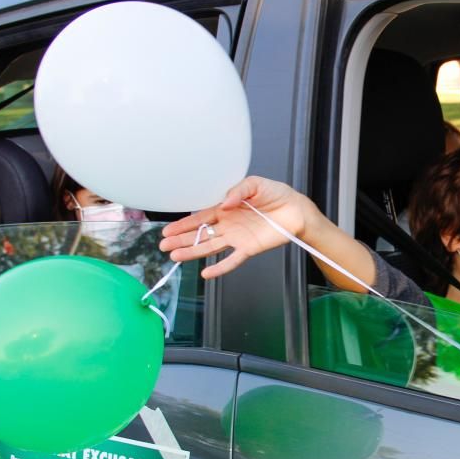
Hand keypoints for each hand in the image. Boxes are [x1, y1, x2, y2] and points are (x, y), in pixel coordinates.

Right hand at [159, 176, 315, 278]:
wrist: (296, 209)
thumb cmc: (276, 194)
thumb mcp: (255, 184)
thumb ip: (238, 190)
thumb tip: (223, 203)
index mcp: (226, 208)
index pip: (200, 217)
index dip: (183, 224)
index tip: (167, 231)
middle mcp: (228, 225)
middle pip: (200, 234)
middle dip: (181, 239)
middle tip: (163, 246)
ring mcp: (237, 238)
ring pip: (210, 247)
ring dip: (192, 252)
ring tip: (175, 257)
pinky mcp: (248, 248)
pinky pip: (232, 260)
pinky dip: (220, 268)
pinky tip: (206, 274)